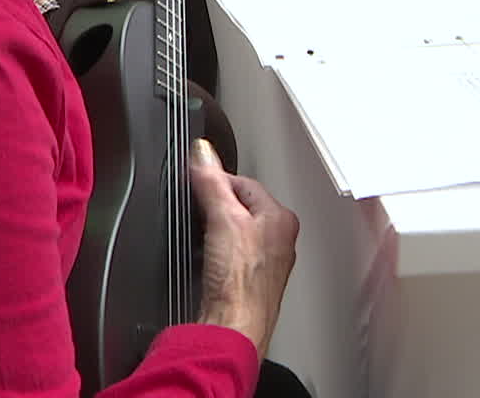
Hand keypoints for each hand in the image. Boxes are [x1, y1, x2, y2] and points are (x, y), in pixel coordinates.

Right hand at [191, 138, 297, 356]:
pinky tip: (209, 265)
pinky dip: (216, 255)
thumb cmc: (241, 282)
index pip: (245, 182)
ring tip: (205, 245)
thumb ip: (211, 181)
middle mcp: (280, 239)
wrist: (235, 327)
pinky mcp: (251, 281)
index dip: (217, 180)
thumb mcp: (222, 218)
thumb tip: (203, 153)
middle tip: (201, 218)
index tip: (197, 182)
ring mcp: (267, 262)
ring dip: (215, 233)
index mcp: (282, 219)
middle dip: (216, 208)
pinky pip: (230, 256)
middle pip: (239, 207)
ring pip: (234, 232)